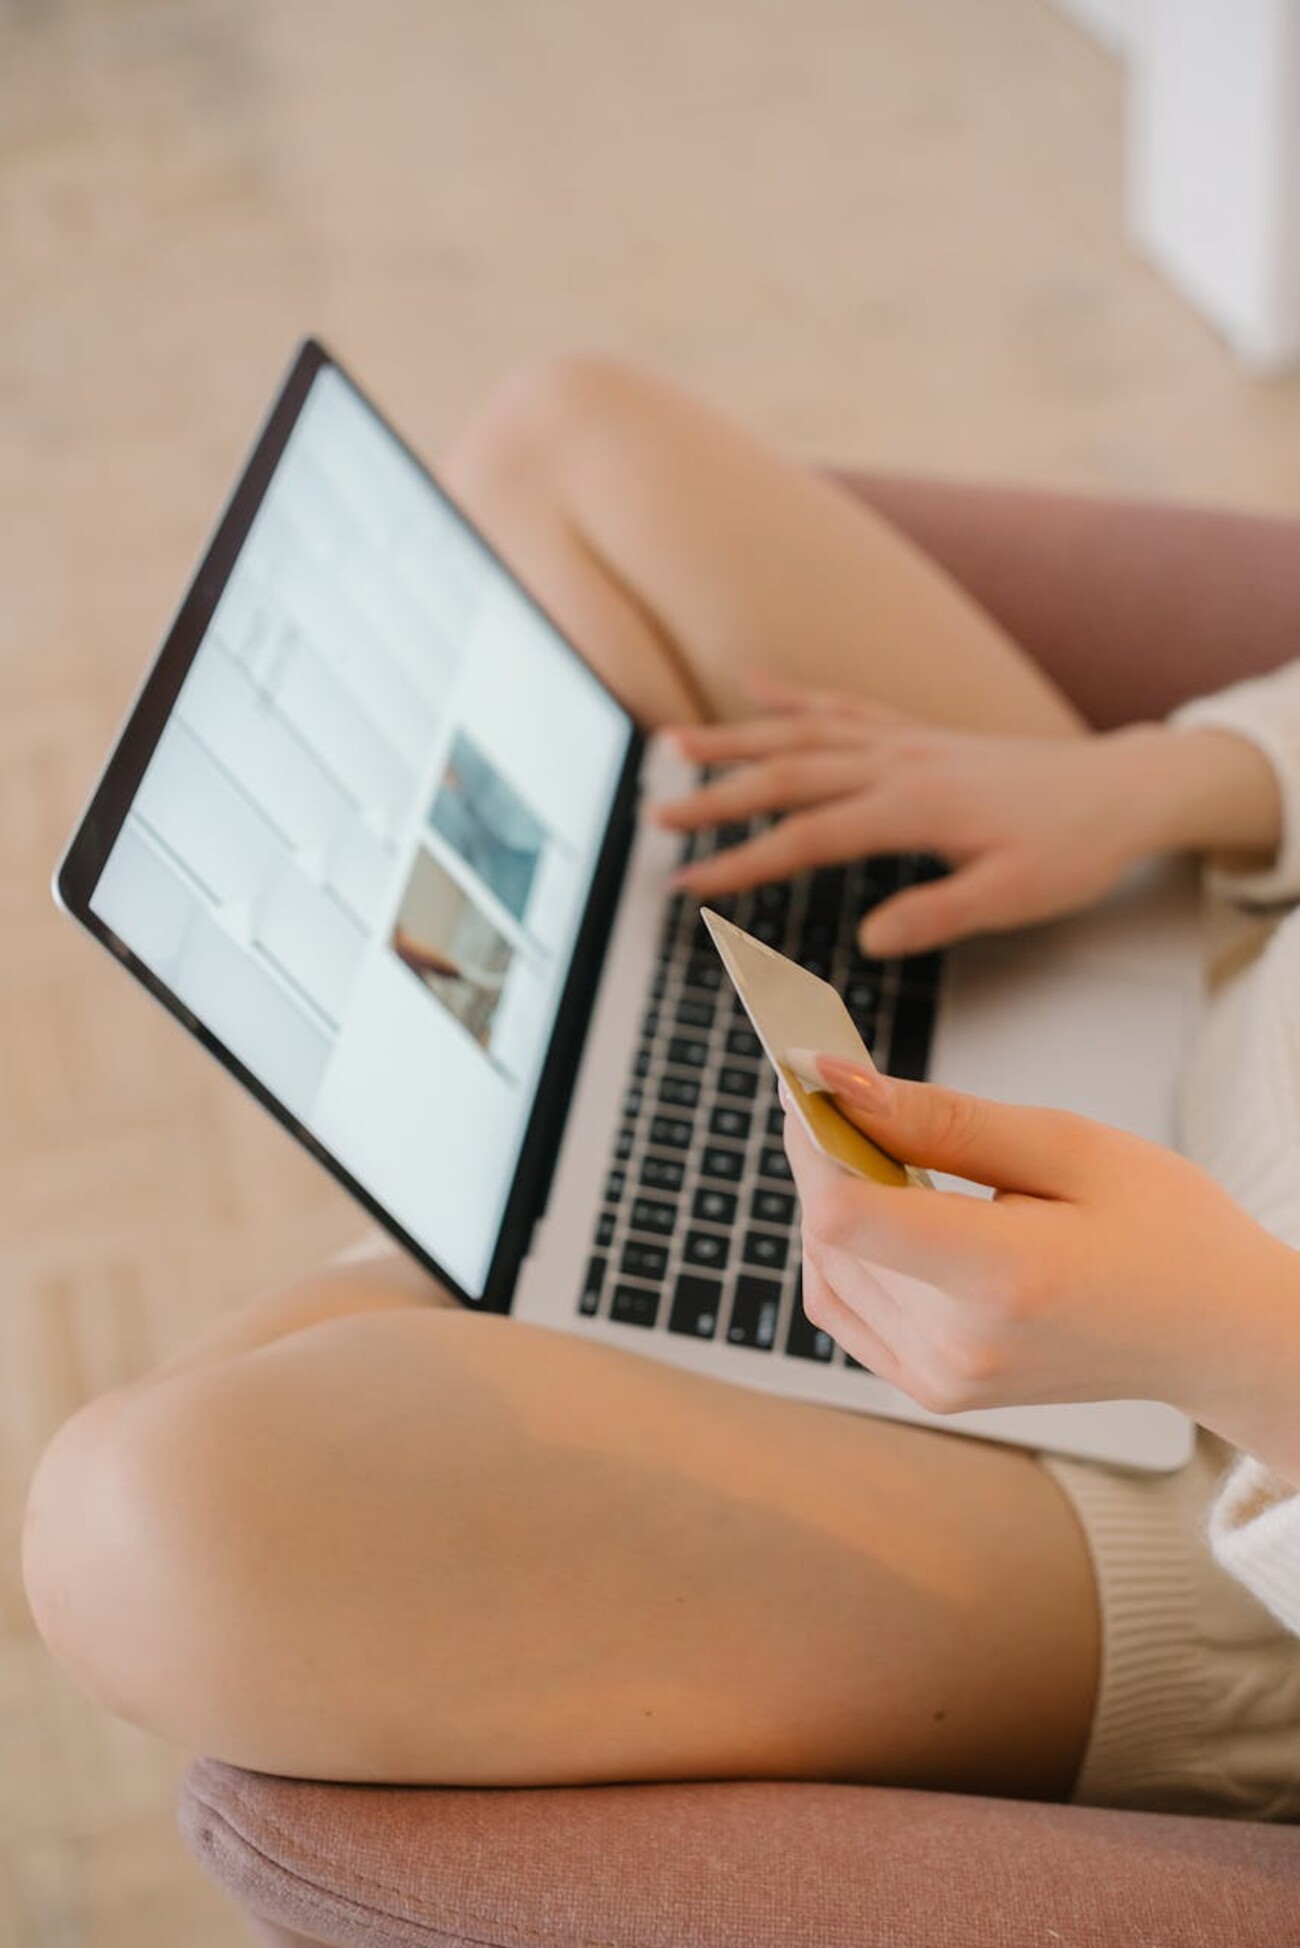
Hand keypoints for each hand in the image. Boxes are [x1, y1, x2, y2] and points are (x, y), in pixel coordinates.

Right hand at [654, 672, 1281, 955]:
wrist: (1123, 789)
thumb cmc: (1073, 847)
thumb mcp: (1016, 896)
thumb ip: (938, 915)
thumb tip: (869, 937)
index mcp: (912, 807)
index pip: (804, 837)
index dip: (740, 864)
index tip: (688, 886)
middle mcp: (898, 763)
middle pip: (786, 776)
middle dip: (715, 798)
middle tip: (656, 820)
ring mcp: (904, 742)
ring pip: (802, 733)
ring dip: (735, 738)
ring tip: (674, 744)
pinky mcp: (917, 735)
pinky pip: (842, 706)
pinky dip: (793, 696)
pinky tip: (754, 686)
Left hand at [782, 1055, 1294, 1436]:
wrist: (1215, 1332)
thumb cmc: (1163, 1228)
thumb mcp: (1066, 1144)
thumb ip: (941, 1117)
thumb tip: (839, 1084)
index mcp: (1003, 1278)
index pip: (843, 1214)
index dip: (814, 1139)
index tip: (817, 1083)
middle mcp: (961, 1344)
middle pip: (828, 1233)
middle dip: (826, 1155)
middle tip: (859, 1099)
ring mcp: (944, 1378)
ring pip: (825, 1266)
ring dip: (835, 1200)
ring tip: (894, 1155)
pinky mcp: (934, 1391)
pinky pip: (842, 1306)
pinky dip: (845, 1251)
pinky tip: (892, 1216)